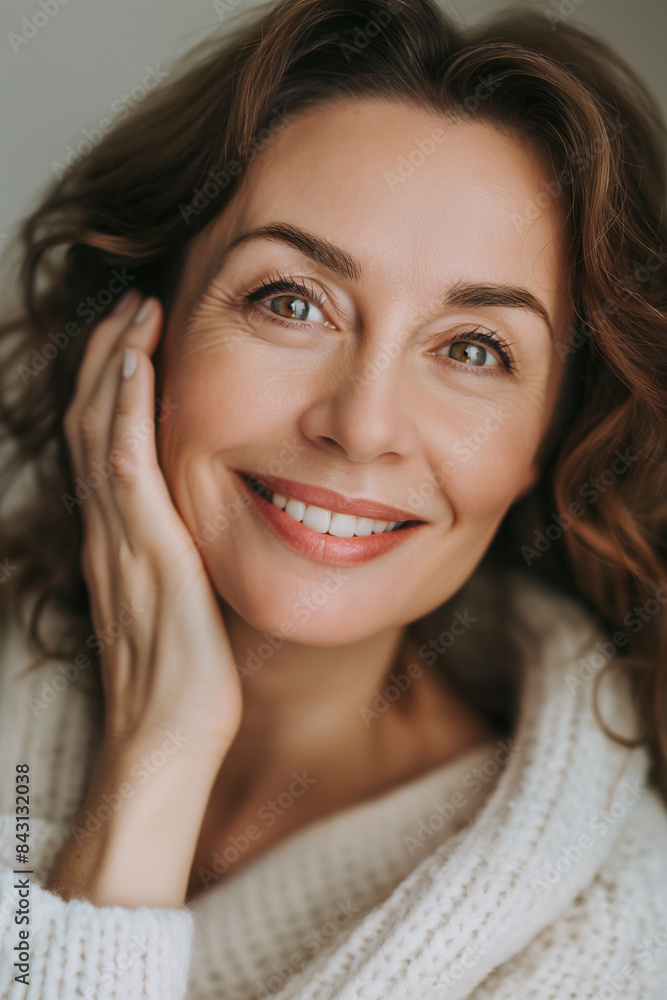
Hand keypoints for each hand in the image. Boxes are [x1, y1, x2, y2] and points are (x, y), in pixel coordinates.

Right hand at [45, 291, 243, 906]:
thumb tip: (205, 529)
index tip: (140, 338)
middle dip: (112, 357)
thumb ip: (180, 558)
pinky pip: (129, 473)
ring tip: (137, 315)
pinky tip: (142, 372)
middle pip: (95, 423)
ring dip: (118, 367)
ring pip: (104, 433)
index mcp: (121, 541)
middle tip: (132, 305)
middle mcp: (111, 532)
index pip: (106, 442)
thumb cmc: (182, 681)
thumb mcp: (180, 605)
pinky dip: (129, 417)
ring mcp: (123, 542)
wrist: (167, 741)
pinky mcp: (148, 557)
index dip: (116, 385)